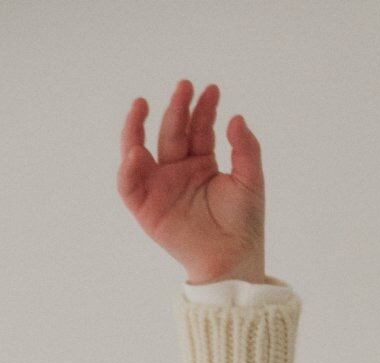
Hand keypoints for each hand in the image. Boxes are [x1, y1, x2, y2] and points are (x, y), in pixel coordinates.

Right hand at [117, 78, 268, 283]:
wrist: (232, 260)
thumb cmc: (243, 225)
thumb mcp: (250, 181)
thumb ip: (246, 149)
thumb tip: (236, 118)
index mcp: (202, 163)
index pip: (198, 129)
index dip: (203, 109)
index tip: (212, 90)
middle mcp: (179, 171)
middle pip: (172, 132)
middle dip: (177, 108)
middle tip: (185, 86)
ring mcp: (161, 187)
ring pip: (141, 150)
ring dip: (137, 127)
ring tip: (141, 104)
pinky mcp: (146, 208)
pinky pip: (129, 185)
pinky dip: (129, 169)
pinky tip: (136, 151)